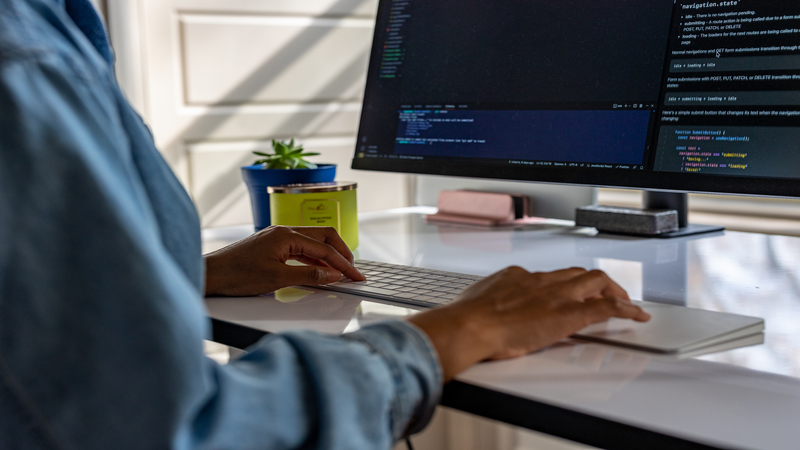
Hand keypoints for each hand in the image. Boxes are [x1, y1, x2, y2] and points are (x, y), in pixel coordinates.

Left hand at [204, 226, 364, 296]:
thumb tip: (332, 275)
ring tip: (341, 271)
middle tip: (354, 270)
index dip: (344, 264)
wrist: (210, 275)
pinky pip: (301, 249)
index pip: (325, 248)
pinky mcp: (272, 246)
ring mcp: (277, 237)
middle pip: (323, 236)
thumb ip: (308, 275)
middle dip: (341, 253)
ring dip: (329, 256)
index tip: (356, 276)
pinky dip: (314, 259)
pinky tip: (320, 270)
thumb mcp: (276, 278)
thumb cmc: (235, 275)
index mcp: (286, 234)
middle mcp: (283, 231)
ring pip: (313, 242)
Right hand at [407, 267, 649, 380]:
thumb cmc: (466, 319)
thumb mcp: (475, 303)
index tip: (561, 293)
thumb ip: (486, 304)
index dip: (559, 284)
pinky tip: (636, 315)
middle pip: (575, 273)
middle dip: (592, 281)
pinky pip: (606, 307)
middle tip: (602, 292)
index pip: (546, 276)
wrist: (470, 325)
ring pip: (595, 281)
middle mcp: (540, 281)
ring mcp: (557, 295)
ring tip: (622, 301)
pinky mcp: (570, 313)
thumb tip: (479, 311)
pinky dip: (626, 309)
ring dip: (612, 290)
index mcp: (516, 278)